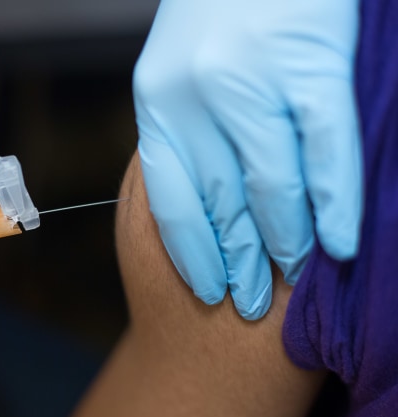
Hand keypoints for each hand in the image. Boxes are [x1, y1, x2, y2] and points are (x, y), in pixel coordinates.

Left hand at [133, 0, 361, 318]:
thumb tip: (214, 206)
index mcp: (159, 100)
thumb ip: (192, 132)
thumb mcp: (185, 70)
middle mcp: (198, 96)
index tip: (209, 291)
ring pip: (273, 188)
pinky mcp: (310, 67)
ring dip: (287, 244)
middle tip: (254, 305)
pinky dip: (334, 206)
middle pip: (222, 203)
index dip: (194, 253)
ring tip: (296, 280)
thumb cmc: (226, 10)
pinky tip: (339, 247)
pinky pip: (325, 155)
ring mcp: (254, 82)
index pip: (172, 200)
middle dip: (240, 261)